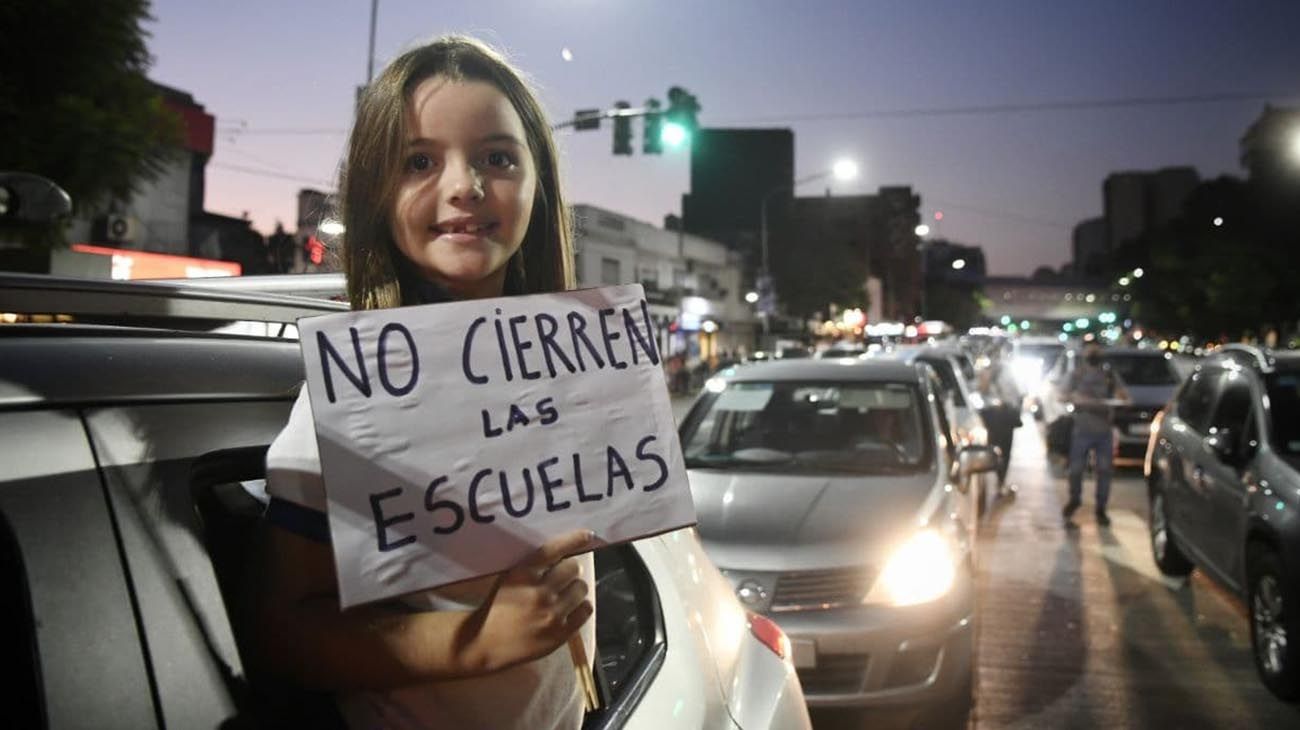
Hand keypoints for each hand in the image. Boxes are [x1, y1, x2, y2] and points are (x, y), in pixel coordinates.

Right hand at [468, 529, 594, 671]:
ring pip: (581, 588)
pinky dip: (581, 608)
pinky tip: (570, 610)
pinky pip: (586, 610)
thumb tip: (565, 554)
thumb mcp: (508, 580)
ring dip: (575, 590)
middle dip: (569, 571)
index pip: (553, 550)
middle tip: (562, 579)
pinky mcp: (560, 633)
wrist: (486, 644)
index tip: (587, 535)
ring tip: (564, 597)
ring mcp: (551, 614)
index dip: (573, 540)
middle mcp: (538, 592)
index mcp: (522, 575)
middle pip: (573, 568)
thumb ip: (533, 568)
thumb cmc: (498, 608)